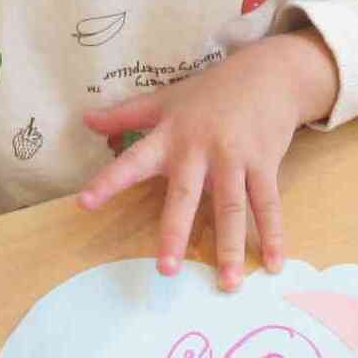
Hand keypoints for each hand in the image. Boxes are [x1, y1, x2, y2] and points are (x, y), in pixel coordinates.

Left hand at [76, 32, 337, 291]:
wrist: (268, 74)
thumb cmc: (210, 91)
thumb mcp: (165, 99)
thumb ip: (124, 115)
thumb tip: (84, 119)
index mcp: (171, 136)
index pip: (133, 160)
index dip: (109, 181)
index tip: (84, 203)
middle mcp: (200, 150)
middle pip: (185, 195)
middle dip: (175, 231)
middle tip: (166, 269)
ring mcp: (235, 158)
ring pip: (231, 208)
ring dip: (230, 247)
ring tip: (227, 284)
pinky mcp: (264, 164)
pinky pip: (267, 205)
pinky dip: (273, 234)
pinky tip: (273, 263)